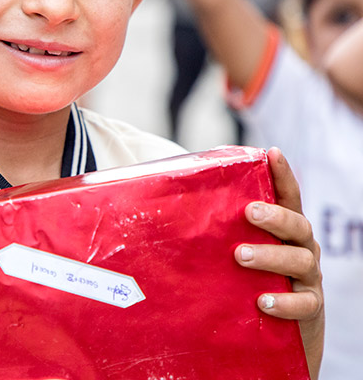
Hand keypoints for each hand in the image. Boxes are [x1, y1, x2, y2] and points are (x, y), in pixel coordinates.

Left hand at [235, 147, 323, 378]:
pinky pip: (305, 304)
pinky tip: (262, 301)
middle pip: (298, 224)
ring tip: (241, 256)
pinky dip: (284, 302)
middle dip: (275, 216)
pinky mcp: (310, 308)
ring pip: (300, 260)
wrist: (278, 334)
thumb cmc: (250, 279)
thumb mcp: (239, 249)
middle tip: (249, 212)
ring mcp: (308, 277)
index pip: (288, 196)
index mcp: (283, 229)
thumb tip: (175, 196)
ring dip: (270, 256)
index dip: (283, 174)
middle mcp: (300, 248)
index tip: (273, 153)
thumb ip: (223, 227)